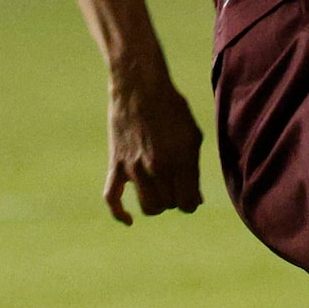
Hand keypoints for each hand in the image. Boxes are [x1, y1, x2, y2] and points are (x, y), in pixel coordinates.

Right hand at [104, 73, 203, 223]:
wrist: (140, 88)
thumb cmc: (173, 109)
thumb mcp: (193, 136)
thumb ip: (194, 169)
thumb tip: (196, 199)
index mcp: (181, 161)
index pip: (188, 204)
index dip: (191, 201)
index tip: (191, 193)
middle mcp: (158, 169)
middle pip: (168, 206)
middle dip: (174, 200)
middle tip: (174, 184)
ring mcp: (134, 169)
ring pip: (147, 207)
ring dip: (155, 203)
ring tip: (159, 190)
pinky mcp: (116, 165)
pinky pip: (112, 199)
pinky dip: (119, 213)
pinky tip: (128, 220)